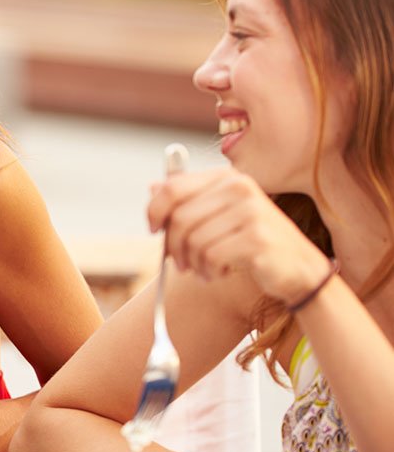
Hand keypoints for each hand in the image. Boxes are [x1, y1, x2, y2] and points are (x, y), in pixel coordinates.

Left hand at [147, 168, 332, 302]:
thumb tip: (152, 187)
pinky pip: (210, 257)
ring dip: (191, 263)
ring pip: (193, 240)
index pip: (172, 188)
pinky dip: (207, 271)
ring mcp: (252, 212)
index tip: (153, 230)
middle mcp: (240, 188)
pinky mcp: (258, 239)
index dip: (154, 211)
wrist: (299, 269)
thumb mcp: (220, 216)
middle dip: (172, 246)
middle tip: (179, 263)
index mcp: (228, 177)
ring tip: (203, 270)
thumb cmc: (252, 243)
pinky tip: (218, 274)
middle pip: (179, 218)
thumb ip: (188, 201)